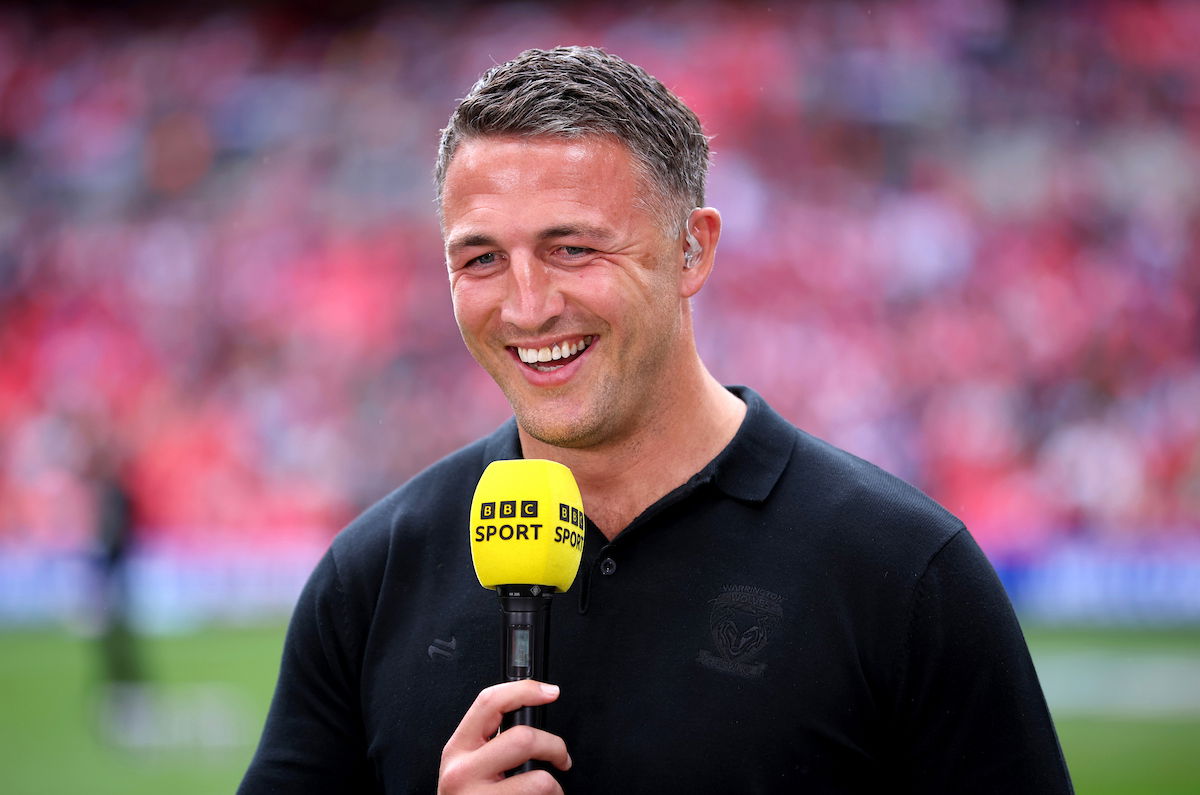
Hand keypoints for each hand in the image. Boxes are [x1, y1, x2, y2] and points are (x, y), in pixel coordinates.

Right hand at [439, 680, 571, 793]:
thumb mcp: (468, 766)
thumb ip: (489, 740)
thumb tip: (530, 709)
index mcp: (457, 749)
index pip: (489, 703)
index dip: (525, 690)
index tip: (550, 691)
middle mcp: (462, 772)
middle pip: (523, 739)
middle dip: (555, 747)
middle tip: (560, 758)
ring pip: (539, 781)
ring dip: (555, 787)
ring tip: (549, 792)